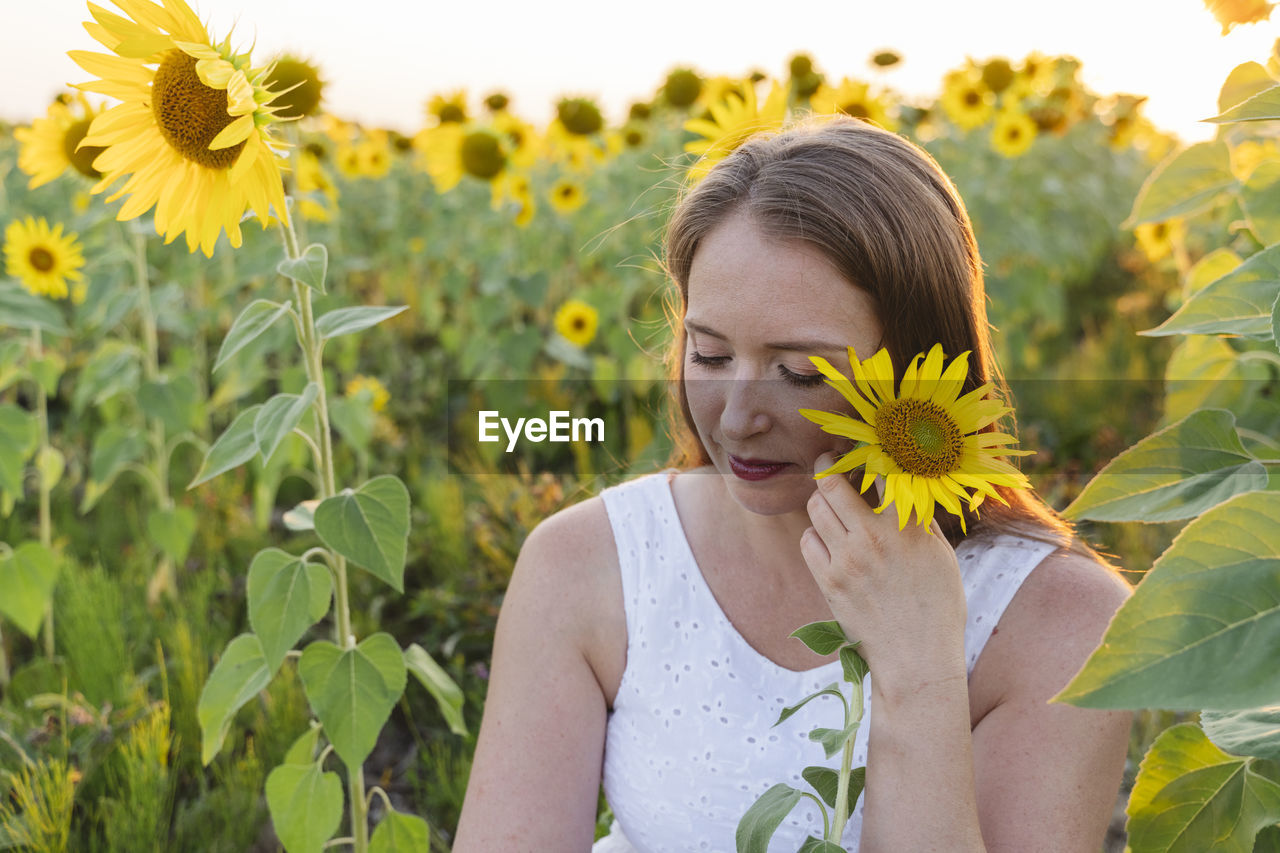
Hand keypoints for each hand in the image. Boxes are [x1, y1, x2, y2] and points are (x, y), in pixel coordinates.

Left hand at [799, 453, 967, 679]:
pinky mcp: (828, 581)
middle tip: (829, 463)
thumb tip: (903, 487)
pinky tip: (827, 539)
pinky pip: (807, 541)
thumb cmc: (937, 606)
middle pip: (832, 483)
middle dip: (828, 467)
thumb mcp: (940, 554)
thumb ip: (918, 519)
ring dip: (821, 500)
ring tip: (830, 503)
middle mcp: (873, 537)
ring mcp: (847, 559)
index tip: (864, 453)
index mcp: (906, 526)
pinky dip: (814, 534)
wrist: (917, 657)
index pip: (880, 471)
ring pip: (815, 508)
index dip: (869, 456)